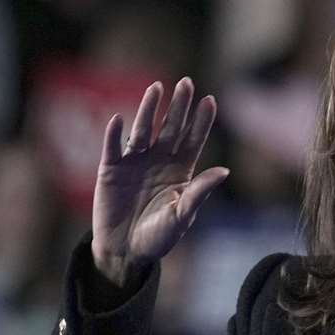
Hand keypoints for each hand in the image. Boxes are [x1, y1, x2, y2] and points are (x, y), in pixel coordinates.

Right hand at [92, 78, 228, 281]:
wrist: (126, 252)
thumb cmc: (158, 237)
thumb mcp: (182, 216)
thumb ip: (200, 192)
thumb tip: (225, 170)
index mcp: (180, 171)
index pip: (193, 140)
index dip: (201, 121)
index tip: (210, 100)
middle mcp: (158, 160)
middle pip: (170, 128)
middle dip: (178, 106)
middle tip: (186, 83)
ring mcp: (134, 162)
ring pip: (143, 129)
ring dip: (148, 109)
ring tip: (156, 88)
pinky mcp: (110, 169)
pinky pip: (112, 147)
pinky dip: (114, 134)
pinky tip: (119, 120)